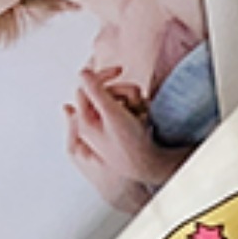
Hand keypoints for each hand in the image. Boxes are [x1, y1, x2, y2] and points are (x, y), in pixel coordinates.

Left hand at [63, 66, 183, 213]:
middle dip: (121, 92)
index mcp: (85, 122)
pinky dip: (136, 110)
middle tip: (137, 99)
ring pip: (116, 101)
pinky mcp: (122, 133)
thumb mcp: (111, 114)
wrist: (153, 168)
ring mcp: (108, 129)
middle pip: (102, 93)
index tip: (120, 71)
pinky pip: (126, 112)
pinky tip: (144, 118)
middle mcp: (94, 125)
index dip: (102, 76)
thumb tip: (83, 72)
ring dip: (131, 101)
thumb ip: (95, 90)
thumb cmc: (132, 146)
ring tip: (142, 112)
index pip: (86, 87)